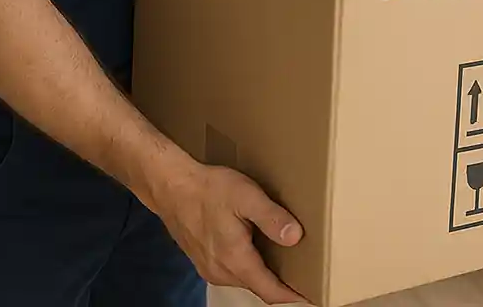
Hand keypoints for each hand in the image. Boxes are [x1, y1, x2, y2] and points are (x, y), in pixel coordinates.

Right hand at [149, 158, 305, 303]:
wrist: (173, 188)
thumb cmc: (210, 189)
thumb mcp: (247, 196)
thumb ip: (272, 218)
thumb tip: (295, 237)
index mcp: (236, 259)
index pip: (269, 290)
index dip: (291, 297)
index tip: (309, 298)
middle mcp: (221, 271)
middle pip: (257, 286)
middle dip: (280, 284)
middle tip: (302, 275)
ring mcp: (210, 268)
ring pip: (244, 279)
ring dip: (263, 275)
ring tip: (284, 263)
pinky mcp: (203, 261)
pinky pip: (231, 271)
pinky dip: (247, 267)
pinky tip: (255, 250)